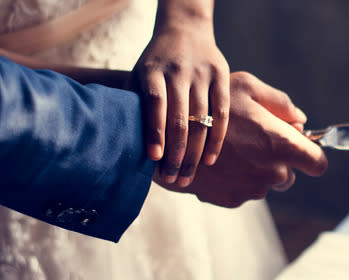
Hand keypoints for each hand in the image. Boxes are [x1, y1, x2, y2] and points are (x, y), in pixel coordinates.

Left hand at [133, 16, 229, 186]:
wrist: (185, 30)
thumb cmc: (155, 63)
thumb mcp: (138, 74)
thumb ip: (135, 104)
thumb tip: (126, 145)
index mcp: (152, 70)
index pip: (155, 104)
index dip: (155, 132)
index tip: (155, 159)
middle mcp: (178, 71)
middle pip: (180, 119)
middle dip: (177, 154)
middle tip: (173, 180)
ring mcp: (202, 74)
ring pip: (201, 120)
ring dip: (194, 153)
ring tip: (188, 177)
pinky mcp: (222, 77)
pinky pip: (222, 114)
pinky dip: (216, 139)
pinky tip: (209, 159)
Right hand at [154, 71, 326, 207]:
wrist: (167, 138)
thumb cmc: (208, 106)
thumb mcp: (246, 88)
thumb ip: (281, 104)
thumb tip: (300, 121)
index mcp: (281, 145)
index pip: (317, 163)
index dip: (311, 154)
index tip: (300, 147)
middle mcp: (272, 173)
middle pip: (289, 174)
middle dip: (277, 160)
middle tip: (252, 140)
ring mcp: (252, 190)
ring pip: (265, 183)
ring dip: (255, 170)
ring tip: (230, 149)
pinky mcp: (232, 200)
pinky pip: (244, 190)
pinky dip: (235, 178)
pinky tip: (218, 162)